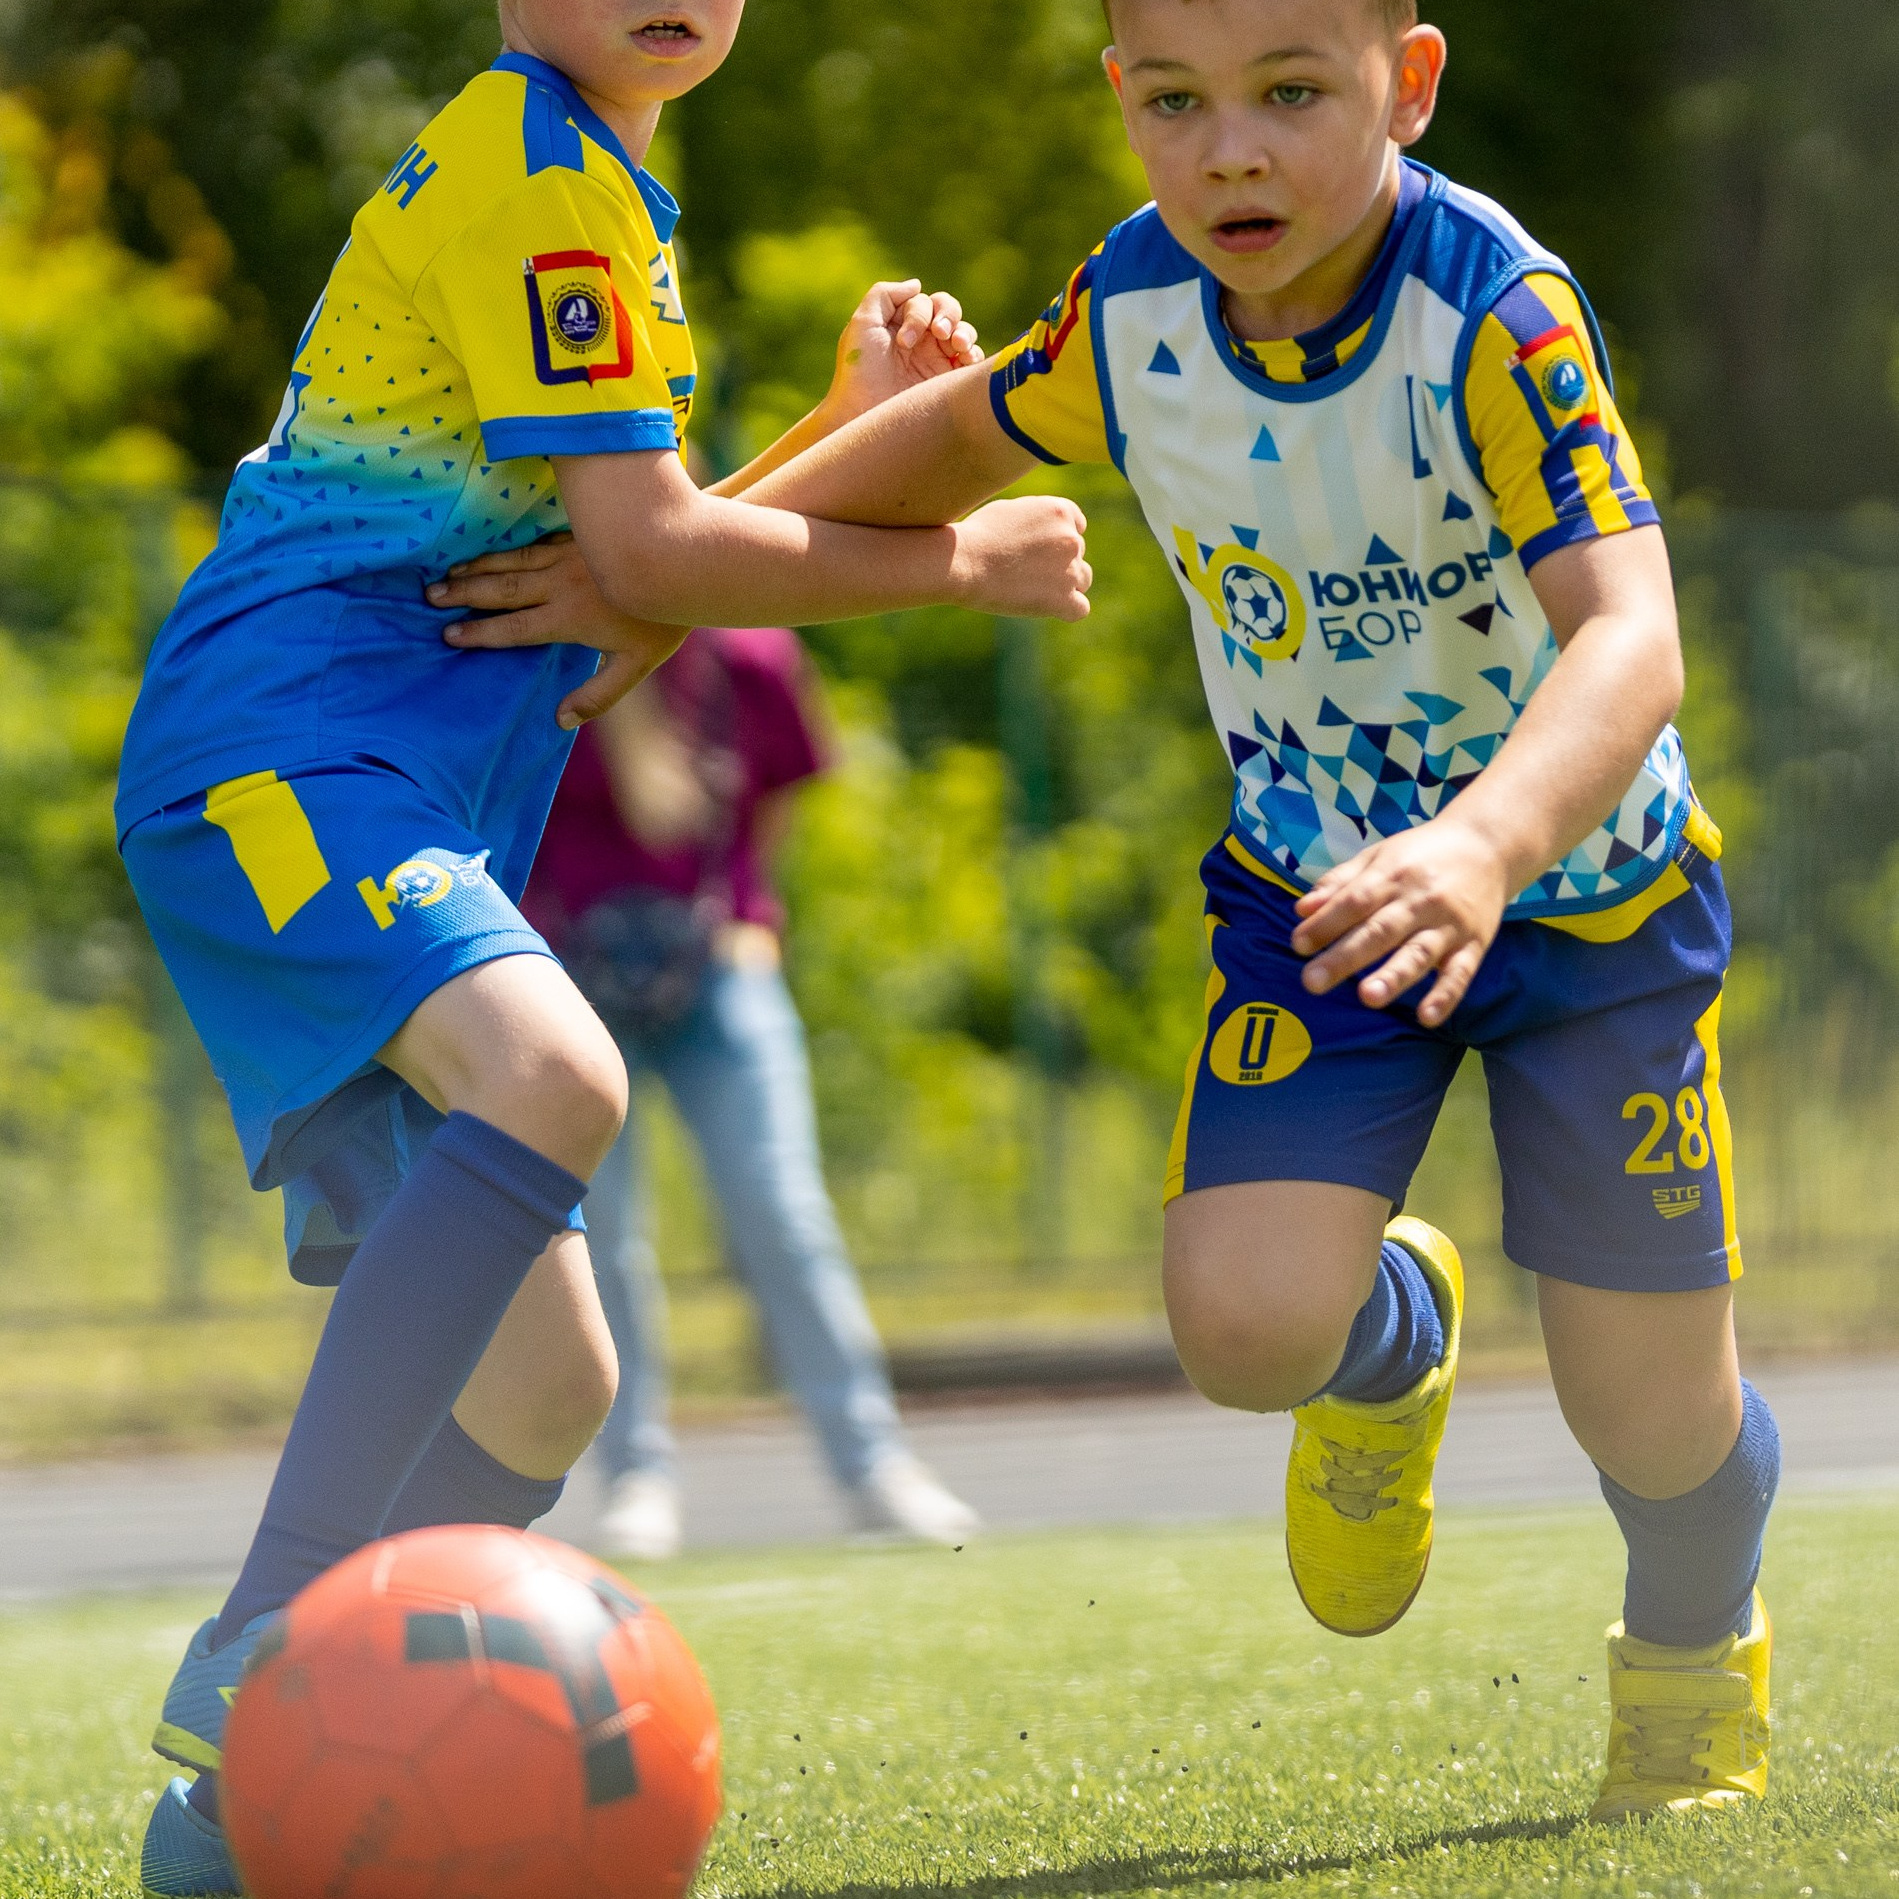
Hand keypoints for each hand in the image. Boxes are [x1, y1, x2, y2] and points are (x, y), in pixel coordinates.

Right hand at [428, 535, 687, 727]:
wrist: (682, 564)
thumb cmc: (662, 621)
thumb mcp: (634, 666)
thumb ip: (598, 696)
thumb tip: (560, 721)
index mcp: (569, 619)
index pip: (514, 628)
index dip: (480, 633)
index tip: (450, 635)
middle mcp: (559, 586)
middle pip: (502, 591)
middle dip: (464, 594)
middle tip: (430, 597)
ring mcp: (565, 558)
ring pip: (510, 563)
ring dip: (476, 569)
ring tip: (446, 574)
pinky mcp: (575, 540)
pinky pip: (529, 545)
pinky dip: (504, 550)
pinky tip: (487, 552)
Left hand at [823, 279, 982, 424]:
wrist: (864, 415)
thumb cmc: (859, 372)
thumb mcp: (863, 323)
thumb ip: (885, 294)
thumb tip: (917, 285)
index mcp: (901, 324)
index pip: (924, 302)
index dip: (919, 314)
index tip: (904, 342)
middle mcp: (920, 341)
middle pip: (948, 311)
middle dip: (948, 316)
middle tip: (940, 334)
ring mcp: (937, 362)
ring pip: (964, 333)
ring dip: (964, 333)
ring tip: (957, 346)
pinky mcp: (948, 383)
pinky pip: (972, 362)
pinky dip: (974, 354)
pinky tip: (966, 360)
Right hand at [950, 497, 1091, 621]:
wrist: (966, 562)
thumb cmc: (978, 536)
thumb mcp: (1010, 510)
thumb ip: (1035, 518)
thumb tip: (1043, 531)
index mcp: (1060, 511)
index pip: (1077, 525)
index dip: (1058, 539)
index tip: (1039, 549)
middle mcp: (1071, 538)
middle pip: (1077, 553)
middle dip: (1057, 561)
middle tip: (1026, 570)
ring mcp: (1070, 570)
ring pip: (1083, 579)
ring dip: (1066, 584)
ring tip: (1035, 588)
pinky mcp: (1062, 599)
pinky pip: (1080, 608)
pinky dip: (1066, 609)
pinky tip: (1047, 607)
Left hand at [1290, 815, 1511, 1025]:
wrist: (1490, 844)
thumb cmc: (1422, 855)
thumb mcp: (1378, 857)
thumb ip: (1339, 883)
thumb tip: (1301, 910)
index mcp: (1392, 875)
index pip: (1354, 901)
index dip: (1326, 923)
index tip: (1298, 945)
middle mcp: (1420, 900)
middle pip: (1380, 931)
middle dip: (1345, 957)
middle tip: (1313, 982)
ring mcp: (1449, 924)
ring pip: (1418, 953)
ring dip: (1393, 976)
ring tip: (1368, 997)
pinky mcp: (1475, 944)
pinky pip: (1460, 973)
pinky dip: (1445, 996)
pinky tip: (1427, 1017)